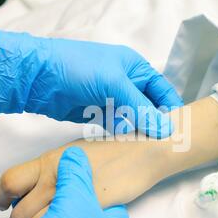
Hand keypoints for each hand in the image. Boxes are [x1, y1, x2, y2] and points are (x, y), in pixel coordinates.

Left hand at [0, 30, 182, 137]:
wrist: (37, 77)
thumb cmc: (78, 69)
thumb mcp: (113, 83)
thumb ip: (140, 107)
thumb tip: (165, 129)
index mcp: (135, 68)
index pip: (162, 90)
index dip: (171, 109)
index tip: (179, 131)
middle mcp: (126, 84)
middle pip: (150, 107)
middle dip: (155, 123)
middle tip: (164, 145)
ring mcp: (112, 100)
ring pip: (134, 119)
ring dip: (139, 131)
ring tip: (147, 149)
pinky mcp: (98, 114)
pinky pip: (118, 126)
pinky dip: (123, 135)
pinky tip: (127, 146)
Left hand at [0, 132, 165, 217]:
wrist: (138, 156)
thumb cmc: (110, 153)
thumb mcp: (75, 153)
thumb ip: (55, 167)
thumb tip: (39, 181)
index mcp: (49, 161)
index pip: (10, 181)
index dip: (0, 196)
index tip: (3, 204)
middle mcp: (53, 179)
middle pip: (18, 211)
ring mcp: (69, 196)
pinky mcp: (86, 209)